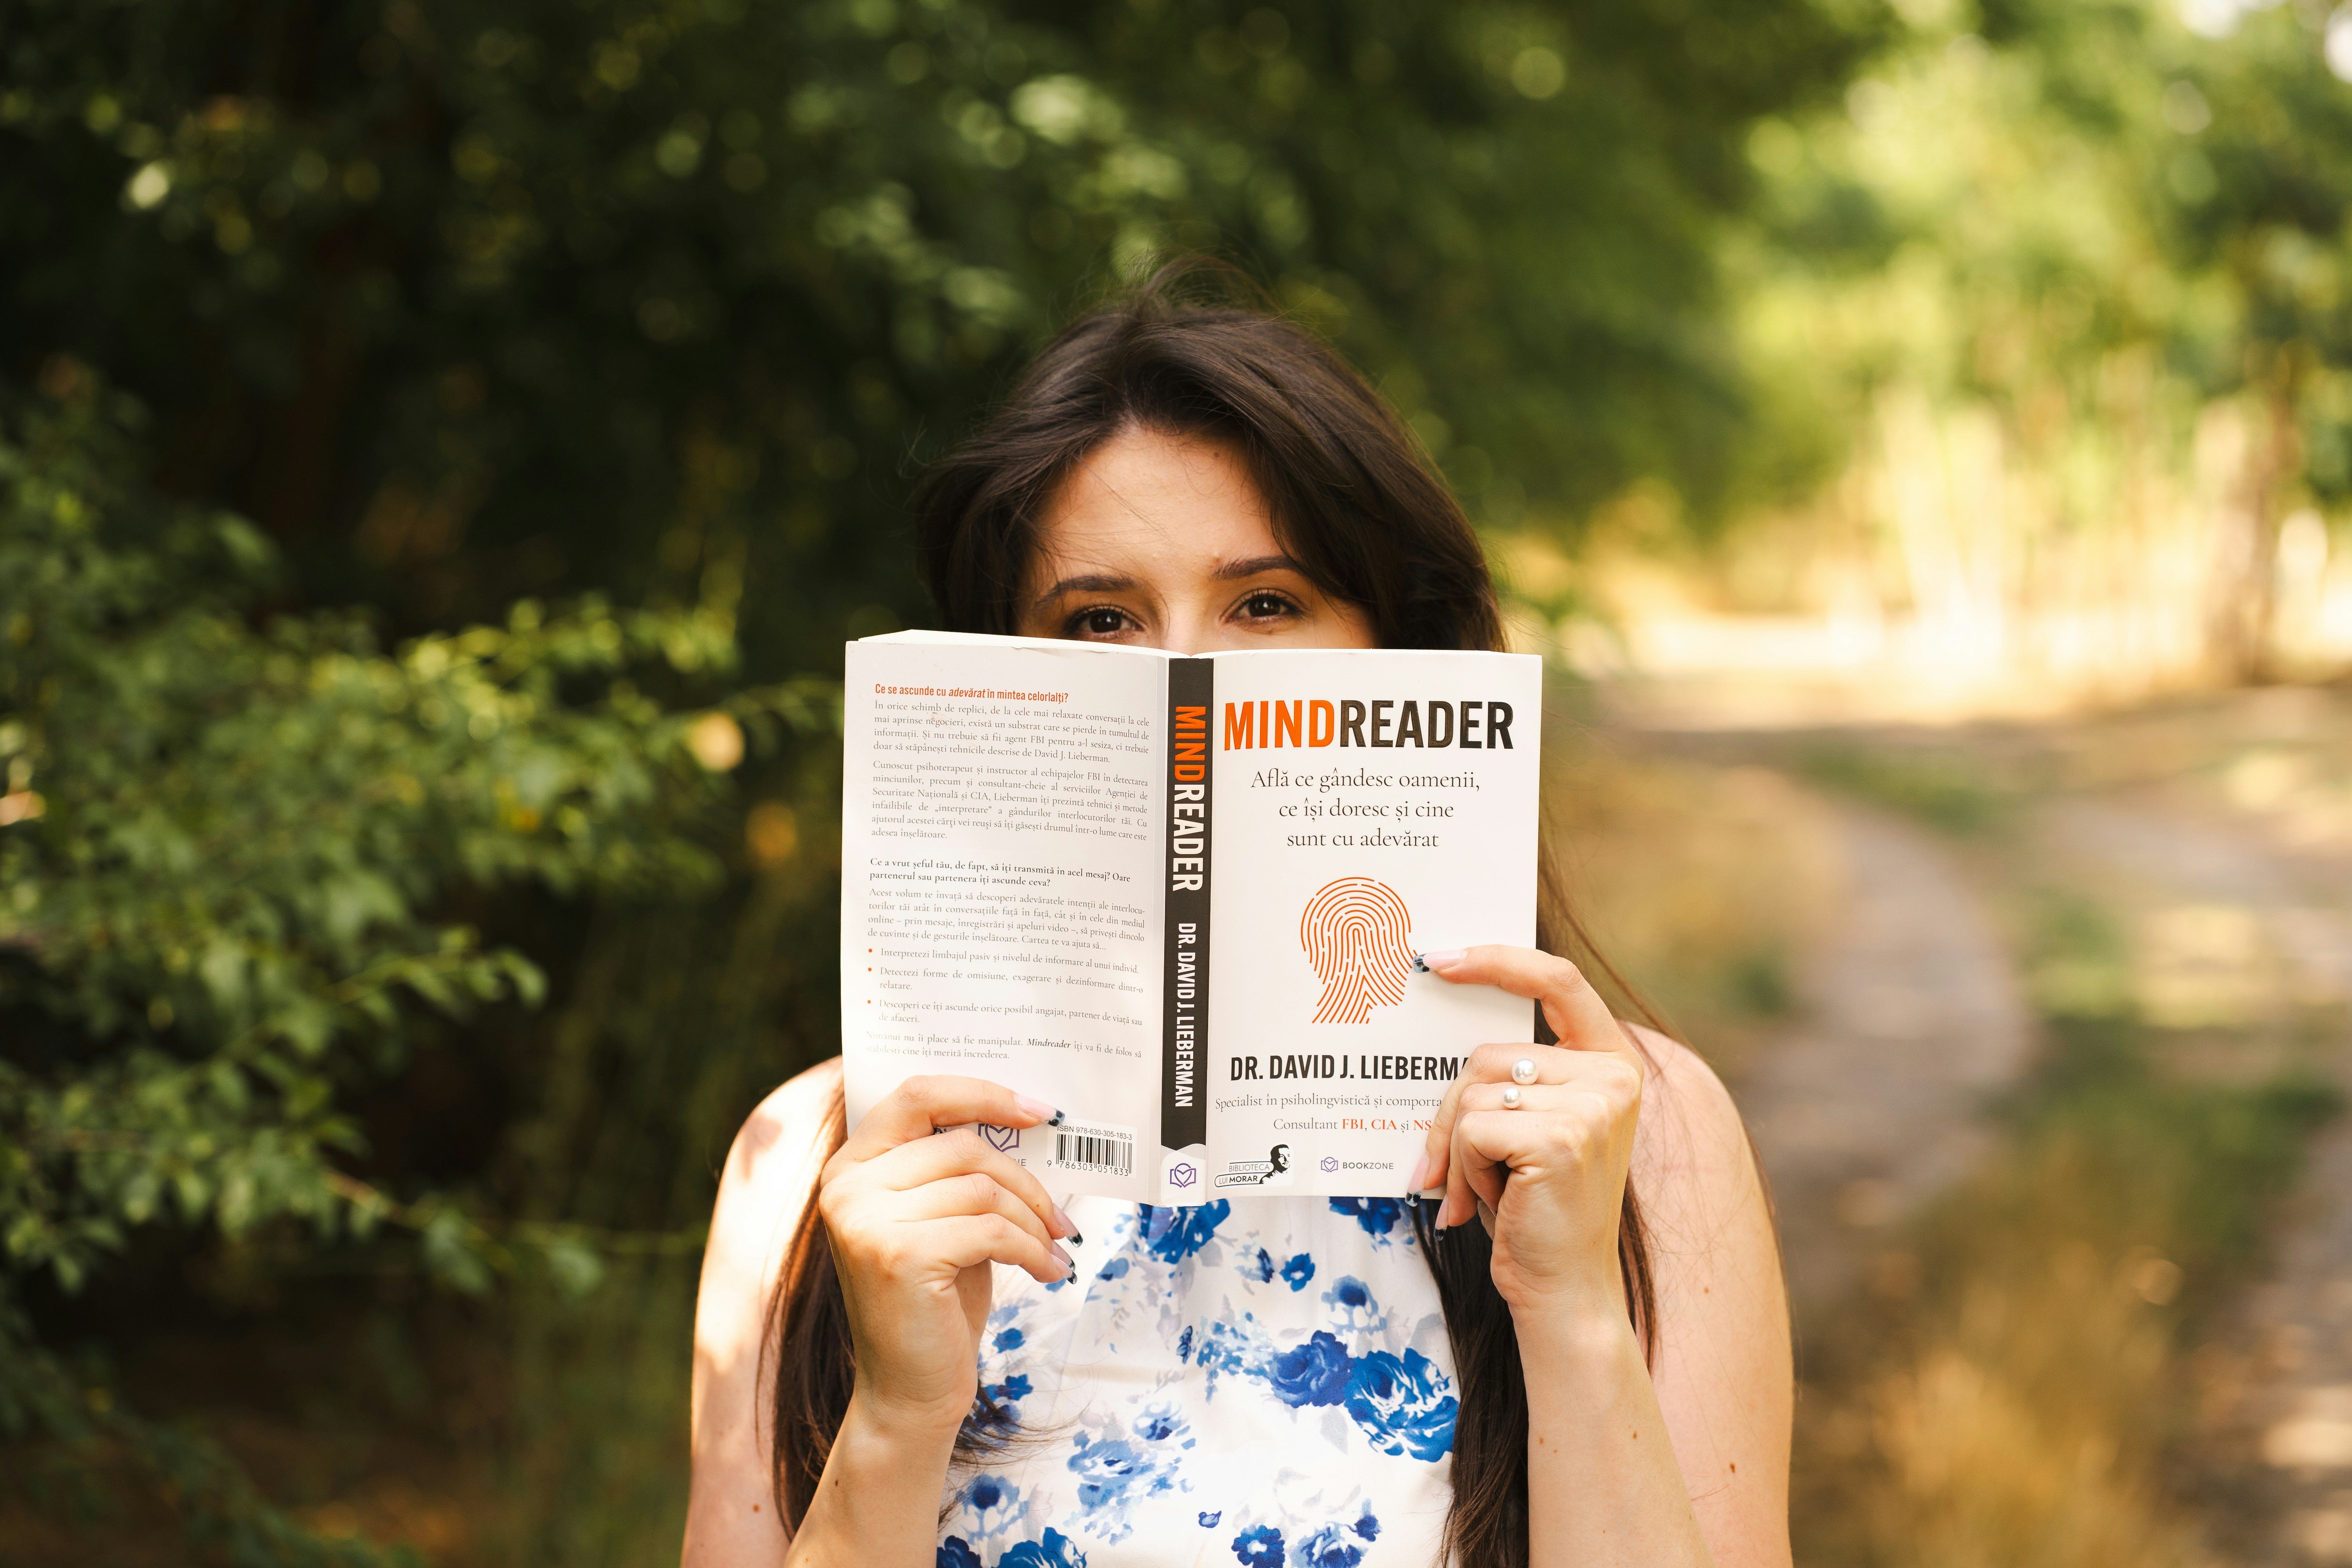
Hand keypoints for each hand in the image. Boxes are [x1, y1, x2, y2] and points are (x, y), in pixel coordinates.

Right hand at [816, 1076, 1075, 1434]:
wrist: (909, 1391)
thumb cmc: (935, 1302)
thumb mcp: (942, 1220)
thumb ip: (958, 1170)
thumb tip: (1025, 1121)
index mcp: (852, 1166)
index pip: (917, 1095)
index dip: (981, 1094)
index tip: (1038, 1111)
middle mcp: (847, 1186)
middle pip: (962, 1144)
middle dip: (1026, 1180)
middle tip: (1060, 1216)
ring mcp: (866, 1221)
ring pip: (982, 1187)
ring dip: (1033, 1220)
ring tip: (1054, 1248)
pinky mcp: (899, 1256)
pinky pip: (991, 1230)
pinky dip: (1031, 1249)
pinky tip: (1047, 1271)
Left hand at [1407, 947, 1645, 1318]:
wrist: (1562, 1287)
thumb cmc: (1533, 1207)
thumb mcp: (1529, 1125)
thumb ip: (1510, 1075)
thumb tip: (1436, 1016)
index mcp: (1610, 1061)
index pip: (1557, 980)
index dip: (1497, 960)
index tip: (1438, 958)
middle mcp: (1612, 1077)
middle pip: (1487, 1055)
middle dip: (1450, 1113)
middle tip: (1447, 1168)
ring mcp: (1593, 1106)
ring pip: (1472, 1093)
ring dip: (1457, 1149)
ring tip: (1486, 1191)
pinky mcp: (1561, 1138)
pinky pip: (1472, 1128)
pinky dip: (1463, 1169)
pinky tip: (1491, 1202)